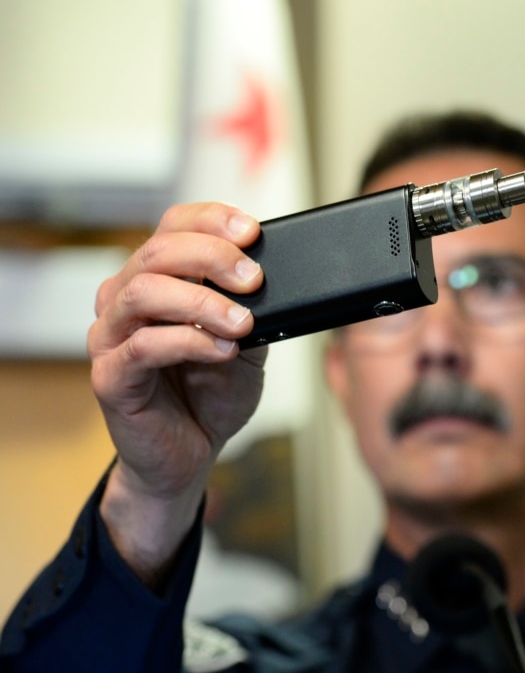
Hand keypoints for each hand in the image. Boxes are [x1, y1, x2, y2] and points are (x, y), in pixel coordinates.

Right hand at [89, 202, 266, 579]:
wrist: (190, 453)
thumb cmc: (209, 394)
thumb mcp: (245, 339)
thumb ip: (249, 306)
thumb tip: (267, 275)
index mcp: (154, 279)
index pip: (172, 226)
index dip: (211, 219)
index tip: (251, 232)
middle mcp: (125, 300)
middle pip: (157, 251)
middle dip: (212, 256)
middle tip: (253, 278)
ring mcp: (111, 337)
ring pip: (144, 292)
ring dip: (201, 301)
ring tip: (242, 322)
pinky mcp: (110, 376)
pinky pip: (144, 345)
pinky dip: (191, 342)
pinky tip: (223, 351)